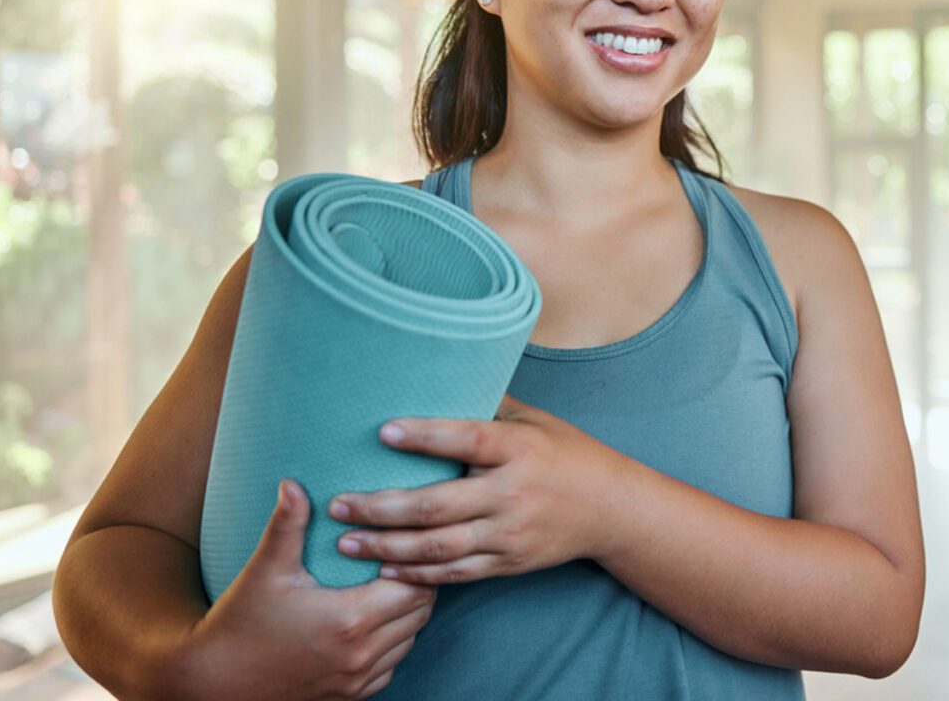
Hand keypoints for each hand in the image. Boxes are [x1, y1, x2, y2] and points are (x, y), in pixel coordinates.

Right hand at [178, 480, 436, 700]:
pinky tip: (376, 618)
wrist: (214, 685)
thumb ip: (287, 523)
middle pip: (420, 613)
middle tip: (402, 553)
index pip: (413, 586)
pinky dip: (394, 642)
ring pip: (410, 640)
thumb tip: (293, 482)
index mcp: (349, 620)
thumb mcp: (266, 569)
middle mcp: (361, 655)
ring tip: (392, 580)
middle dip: (418, 581)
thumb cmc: (241, 623)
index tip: (403, 539)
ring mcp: (357, 682)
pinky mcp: (350, 697)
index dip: (416, 560)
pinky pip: (391, 666)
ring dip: (408, 612)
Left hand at [327, 395, 623, 584]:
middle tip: (338, 502)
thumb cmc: (564, 451)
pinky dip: (417, 575)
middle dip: (381, 507)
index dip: (425, 436)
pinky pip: (456, 575)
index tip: (383, 430)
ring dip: (386, 546)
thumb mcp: (533, 419)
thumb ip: (487, 405)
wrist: (610, 509)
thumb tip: (434, 373)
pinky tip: (383, 567)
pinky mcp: (508, 564)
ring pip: (438, 547)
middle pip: (438, 505)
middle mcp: (512, 494)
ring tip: (345, 540)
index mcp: (519, 448)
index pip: (468, 440)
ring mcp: (509, 534)